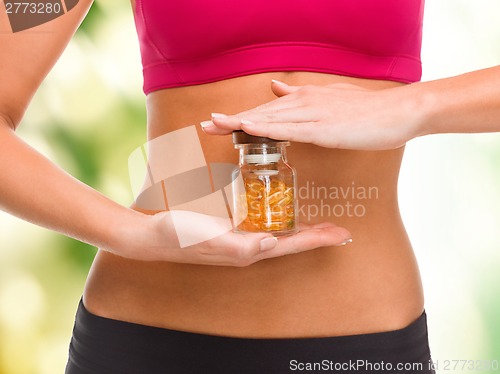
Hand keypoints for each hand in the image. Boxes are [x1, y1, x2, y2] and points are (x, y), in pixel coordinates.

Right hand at [115, 210, 351, 266]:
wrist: (154, 235)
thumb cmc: (180, 236)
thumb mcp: (209, 239)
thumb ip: (240, 246)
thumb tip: (273, 243)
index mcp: (248, 251)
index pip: (290, 245)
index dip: (317, 239)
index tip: (341, 233)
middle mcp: (248, 247)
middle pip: (290, 241)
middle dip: (315, 235)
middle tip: (338, 228)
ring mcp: (240, 238)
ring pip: (279, 232)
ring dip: (301, 228)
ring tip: (320, 223)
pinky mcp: (231, 229)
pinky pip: (261, 223)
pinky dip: (278, 218)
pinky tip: (281, 211)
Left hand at [201, 80, 423, 149]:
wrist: (399, 111)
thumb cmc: (367, 112)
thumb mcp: (329, 99)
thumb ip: (300, 95)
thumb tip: (276, 87)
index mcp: (304, 100)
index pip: (265, 110)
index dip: (239, 117)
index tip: (216, 123)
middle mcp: (304, 104)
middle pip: (260, 113)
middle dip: (230, 121)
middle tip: (203, 126)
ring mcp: (313, 115)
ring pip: (269, 119)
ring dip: (240, 122)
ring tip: (214, 126)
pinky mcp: (324, 129)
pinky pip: (290, 129)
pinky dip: (266, 128)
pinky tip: (247, 127)